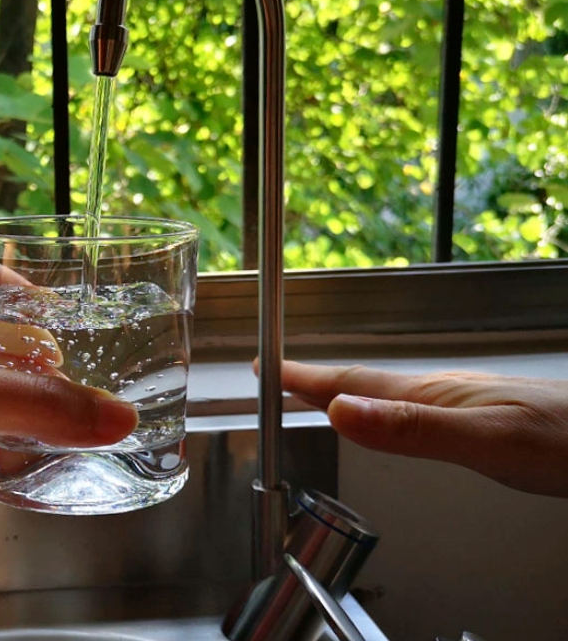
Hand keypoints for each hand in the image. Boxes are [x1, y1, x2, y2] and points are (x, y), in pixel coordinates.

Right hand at [279, 360, 567, 496]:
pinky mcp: (472, 415)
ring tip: (317, 395)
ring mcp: (454, 400)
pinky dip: (377, 407)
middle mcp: (436, 392)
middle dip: (313, 381)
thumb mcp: (487, 440)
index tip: (268, 368)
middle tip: (279, 379)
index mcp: (428, 395)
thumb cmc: (567, 437)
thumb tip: (343, 413)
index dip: (305, 377)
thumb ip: (413, 429)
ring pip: (382, 394)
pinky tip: (386, 415)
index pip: (351, 382)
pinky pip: (406, 406)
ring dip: (342, 391)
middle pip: (359, 383)